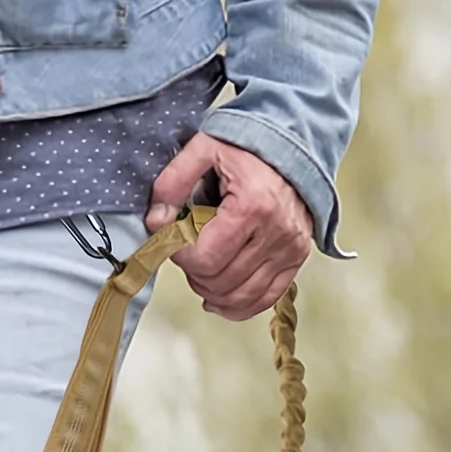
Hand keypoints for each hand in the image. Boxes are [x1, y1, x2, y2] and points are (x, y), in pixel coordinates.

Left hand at [145, 133, 312, 320]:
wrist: (294, 144)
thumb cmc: (249, 147)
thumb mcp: (205, 148)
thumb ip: (173, 181)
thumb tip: (155, 222)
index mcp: (252, 206)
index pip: (205, 259)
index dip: (180, 256)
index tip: (173, 240)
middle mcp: (276, 233)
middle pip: (220, 282)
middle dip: (193, 272)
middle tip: (187, 251)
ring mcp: (289, 250)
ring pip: (239, 297)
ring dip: (211, 291)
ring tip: (201, 270)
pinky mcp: (295, 260)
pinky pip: (263, 300)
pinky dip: (236, 306)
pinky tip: (217, 299)